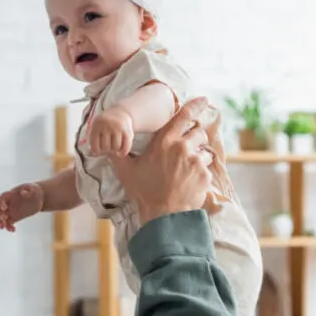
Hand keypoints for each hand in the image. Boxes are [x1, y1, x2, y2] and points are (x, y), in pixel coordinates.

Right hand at [0, 182, 44, 231]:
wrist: (38, 198)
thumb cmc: (34, 191)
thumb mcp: (33, 188)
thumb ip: (28, 189)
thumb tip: (23, 193)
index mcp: (11, 195)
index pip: (2, 198)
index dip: (1, 203)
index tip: (4, 208)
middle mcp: (8, 203)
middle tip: (4, 218)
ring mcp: (10, 211)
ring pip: (1, 217)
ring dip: (0, 222)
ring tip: (2, 227)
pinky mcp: (14, 217)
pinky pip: (8, 223)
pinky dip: (8, 227)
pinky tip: (13, 230)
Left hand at [88, 106, 133, 156]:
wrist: (120, 112)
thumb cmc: (105, 123)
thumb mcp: (95, 126)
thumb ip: (92, 138)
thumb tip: (93, 153)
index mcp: (97, 124)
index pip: (94, 145)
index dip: (96, 150)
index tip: (98, 150)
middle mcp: (107, 125)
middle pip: (105, 147)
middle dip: (106, 149)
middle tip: (107, 146)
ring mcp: (118, 128)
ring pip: (116, 148)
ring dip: (115, 150)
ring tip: (113, 146)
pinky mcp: (128, 131)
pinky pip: (125, 147)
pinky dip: (123, 152)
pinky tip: (121, 153)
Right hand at [108, 96, 213, 224]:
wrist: (163, 215)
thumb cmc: (144, 192)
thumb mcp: (126, 172)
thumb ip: (118, 156)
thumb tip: (108, 147)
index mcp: (164, 142)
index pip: (183, 116)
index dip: (194, 105)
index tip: (203, 99)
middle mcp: (182, 147)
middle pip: (197, 132)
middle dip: (194, 139)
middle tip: (185, 152)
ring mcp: (196, 161)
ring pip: (204, 150)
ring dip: (199, 156)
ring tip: (187, 170)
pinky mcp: (205, 175)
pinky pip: (208, 168)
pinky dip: (201, 173)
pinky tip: (190, 183)